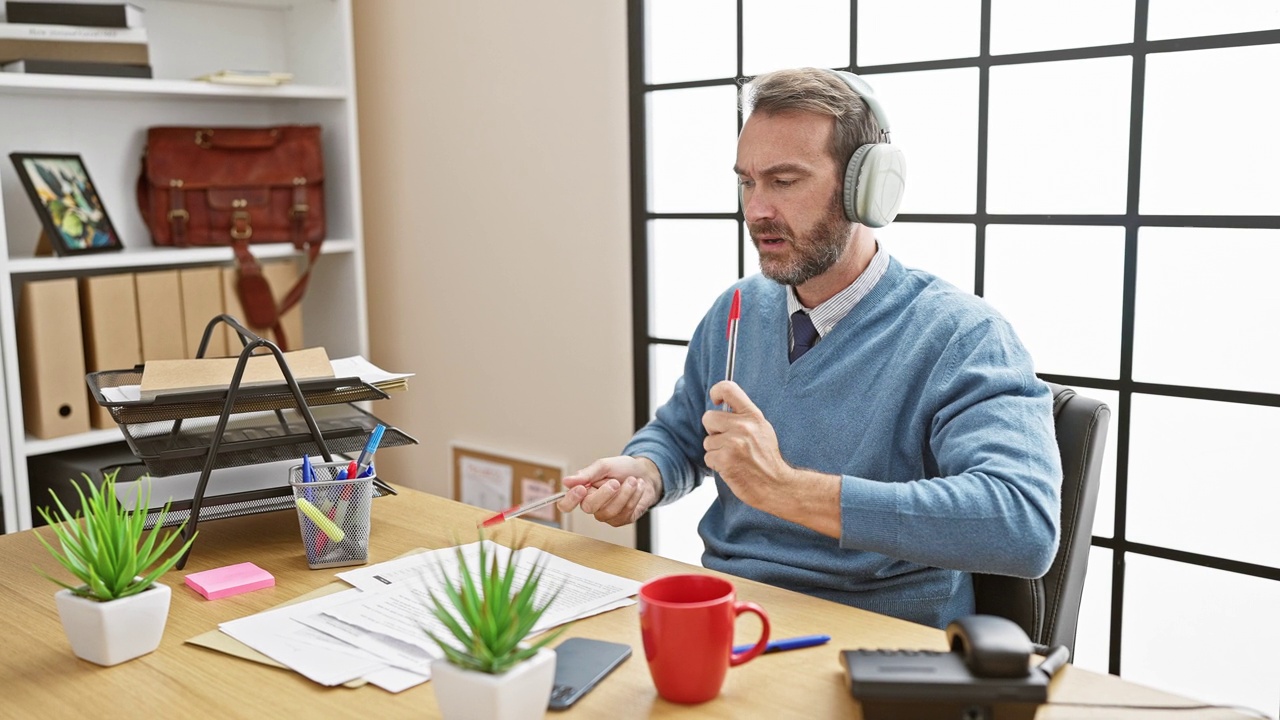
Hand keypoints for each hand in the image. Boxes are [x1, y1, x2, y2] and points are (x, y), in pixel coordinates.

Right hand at [557, 456, 662, 526]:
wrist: (646, 473)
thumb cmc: (623, 469)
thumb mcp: (604, 465)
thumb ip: (586, 474)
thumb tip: (566, 481)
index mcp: (583, 491)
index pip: (566, 504)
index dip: (570, 500)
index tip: (582, 488)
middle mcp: (592, 505)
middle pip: (588, 507)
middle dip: (605, 493)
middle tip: (616, 481)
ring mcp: (607, 515)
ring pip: (609, 511)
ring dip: (625, 493)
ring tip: (633, 480)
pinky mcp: (622, 519)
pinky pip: (625, 513)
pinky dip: (634, 497)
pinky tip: (637, 488)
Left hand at [703, 381, 792, 508]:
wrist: (777, 486)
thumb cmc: (767, 459)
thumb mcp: (762, 430)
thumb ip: (745, 417)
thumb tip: (723, 405)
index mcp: (753, 416)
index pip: (728, 389)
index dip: (716, 392)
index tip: (716, 400)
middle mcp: (743, 426)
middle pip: (708, 418)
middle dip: (713, 431)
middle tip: (728, 442)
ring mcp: (733, 443)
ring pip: (707, 441)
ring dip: (716, 451)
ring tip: (735, 458)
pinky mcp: (725, 460)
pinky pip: (708, 457)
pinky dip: (717, 465)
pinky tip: (732, 467)